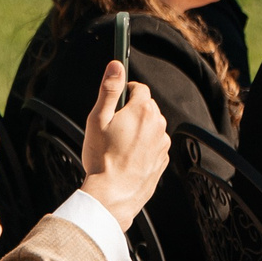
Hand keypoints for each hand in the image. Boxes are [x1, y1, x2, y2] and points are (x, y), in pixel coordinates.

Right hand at [79, 62, 168, 228]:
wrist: (113, 195)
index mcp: (144, 110)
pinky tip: (127, 159)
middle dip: (131, 113)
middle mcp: (159, 124)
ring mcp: (163, 143)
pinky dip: (143, 147)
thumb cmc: (102, 158)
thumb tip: (116, 65)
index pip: (139, 88)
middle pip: (146, 107)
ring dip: (138, 130)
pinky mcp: (163, 159)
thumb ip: (109, 90)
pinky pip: (153, 145)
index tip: (114, 104)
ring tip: (118, 147)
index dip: (125, 93)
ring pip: (150, 127)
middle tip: (111, 129)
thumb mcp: (98, 119)